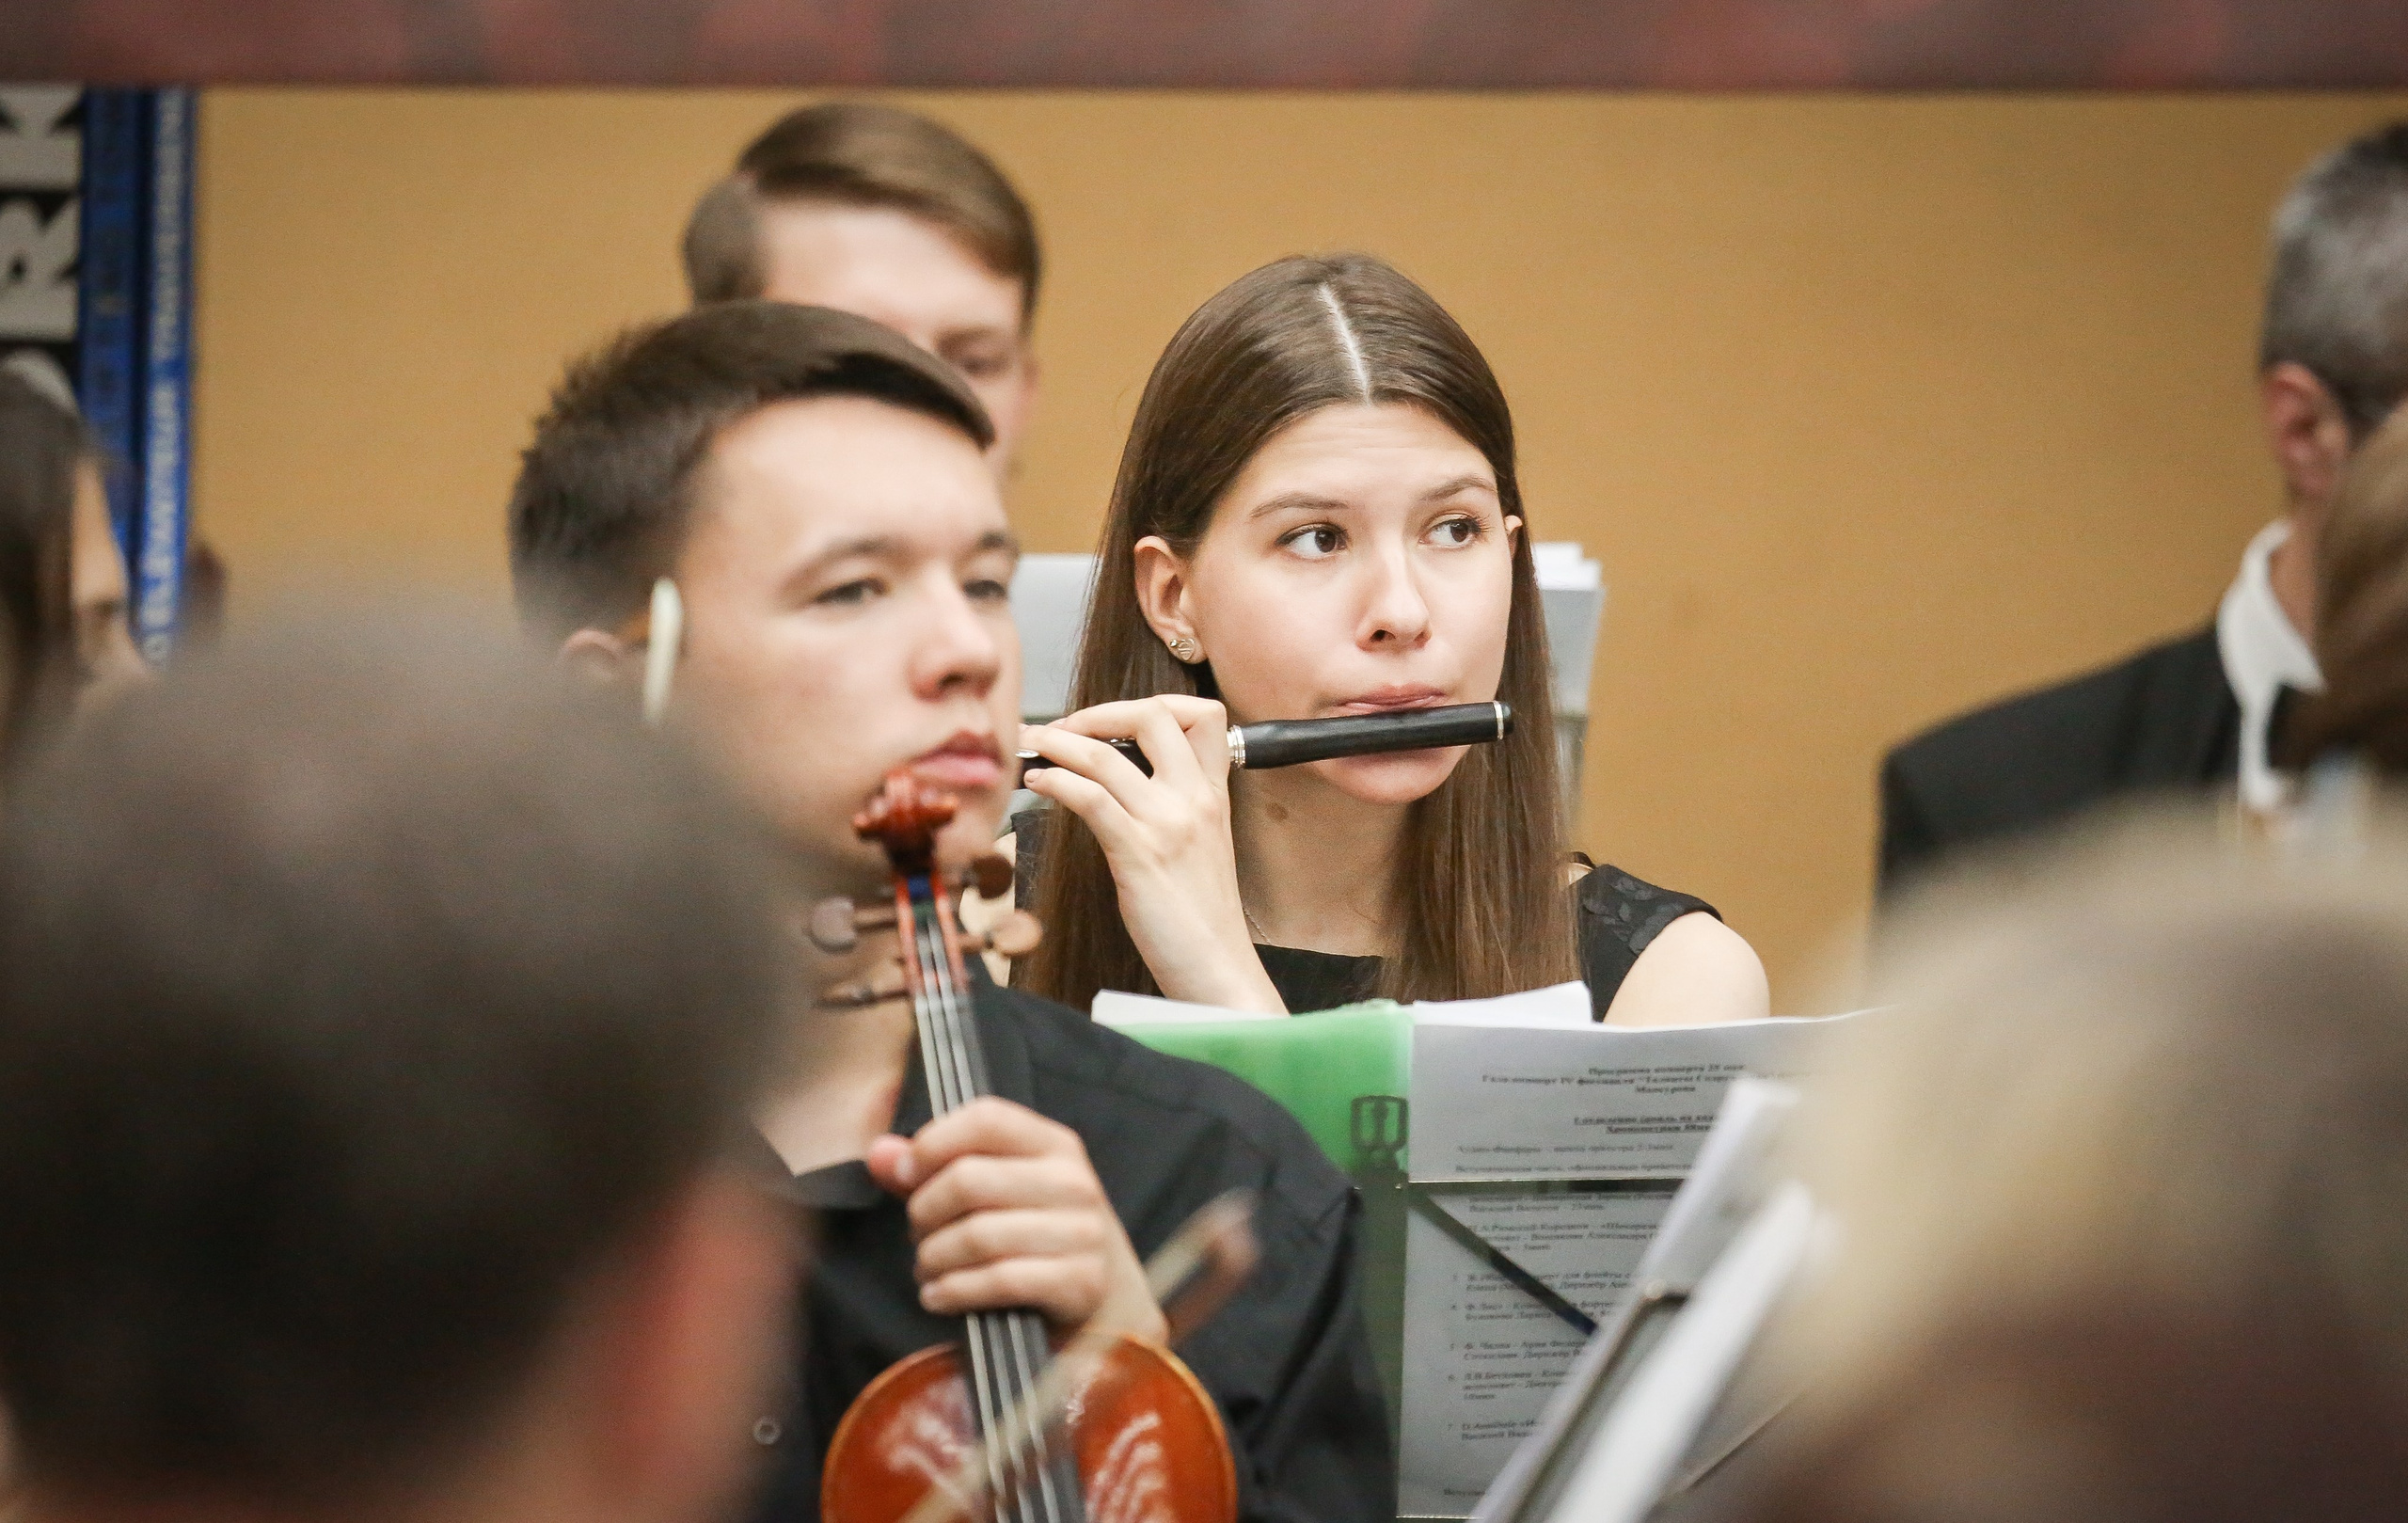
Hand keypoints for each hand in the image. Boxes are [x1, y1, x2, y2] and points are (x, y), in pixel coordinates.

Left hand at [865, 1096, 1166, 1343]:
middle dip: (925, 1213)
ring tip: (928, 1270)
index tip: (907, 1175)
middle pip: (968, 1178)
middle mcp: (1073, 1181)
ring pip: (976, 1234)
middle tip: (919, 1236)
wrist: (1108, 1311)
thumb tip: (879, 1153)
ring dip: (933, 1259)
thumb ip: (933, 1170)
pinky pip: (998, 1280)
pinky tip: (939, 1297)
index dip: (932, 1143)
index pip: (985, 1118)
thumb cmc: (1038, 1244)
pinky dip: (953, 1292)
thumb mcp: (995, 1196)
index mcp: (1054, 1145)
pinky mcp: (1081, 1282)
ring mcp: (1083, 1232)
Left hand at [1018, 695, 1285, 1013]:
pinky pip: (1089, 797)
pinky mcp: (1138, 854)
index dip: (1156, 705)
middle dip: (1096, 712)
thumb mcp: (1200, 845)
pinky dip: (1055, 780)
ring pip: (1104, 755)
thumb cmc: (1200, 916)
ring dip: (1055, 742)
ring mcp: (1167, 824)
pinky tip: (1038, 783)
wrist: (1216, 967)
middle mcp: (1194, 799)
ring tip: (1029, 746)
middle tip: (1062, 727)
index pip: (1204, 715)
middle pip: (1153, 716)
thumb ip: (1173, 807)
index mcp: (1214, 794)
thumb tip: (1119, 782)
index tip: (1114, 720)